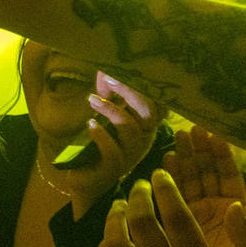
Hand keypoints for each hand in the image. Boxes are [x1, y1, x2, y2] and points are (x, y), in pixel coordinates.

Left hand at [45, 73, 162, 217]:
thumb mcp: (106, 115)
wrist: (86, 178)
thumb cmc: (98, 142)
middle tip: (111, 78)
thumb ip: (110, 94)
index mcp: (145, 123)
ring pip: (131, 128)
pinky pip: (112, 150)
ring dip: (111, 110)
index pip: (158, 101)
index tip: (130, 67)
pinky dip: (101, 134)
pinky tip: (91, 123)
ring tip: (92, 100)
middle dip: (131, 92)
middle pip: (149, 111)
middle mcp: (144, 138)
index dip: (149, 85)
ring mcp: (131, 154)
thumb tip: (105, 70)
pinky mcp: (114, 167)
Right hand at [162, 125, 245, 246]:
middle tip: (184, 130)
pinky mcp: (172, 231)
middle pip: (205, 174)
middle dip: (196, 151)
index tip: (209, 133)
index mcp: (238, 213)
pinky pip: (168, 203)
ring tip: (171, 143)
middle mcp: (215, 211)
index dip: (220, 155)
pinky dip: (164, 186)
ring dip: (180, 162)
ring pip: (186, 183)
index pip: (228, 176)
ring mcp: (193, 220)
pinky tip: (157, 171)